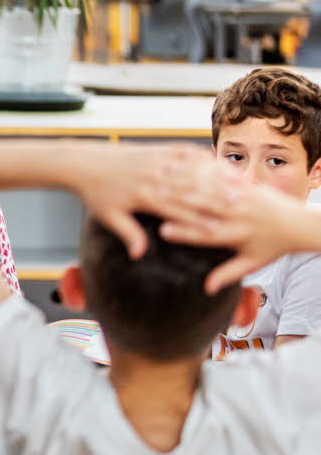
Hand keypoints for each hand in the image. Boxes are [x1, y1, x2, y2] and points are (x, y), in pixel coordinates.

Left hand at [68, 143, 225, 258]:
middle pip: (191, 189)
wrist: (83, 163)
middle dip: (217, 197)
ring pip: (192, 168)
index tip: (220, 228)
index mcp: (144, 197)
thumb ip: (129, 234)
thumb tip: (140, 255)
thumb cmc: (96, 194)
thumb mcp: (109, 217)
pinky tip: (218, 161)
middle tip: (243, 206)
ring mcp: (155, 160)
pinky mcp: (155, 150)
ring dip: (216, 176)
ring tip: (238, 185)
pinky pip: (183, 151)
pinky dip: (201, 157)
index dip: (199, 219)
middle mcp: (153, 177)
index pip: (177, 211)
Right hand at [159, 180, 312, 293]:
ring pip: (211, 187)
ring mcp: (244, 198)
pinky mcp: (247, 185)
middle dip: (178, 201)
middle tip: (154, 196)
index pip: (206, 235)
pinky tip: (185, 165)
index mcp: (238, 236)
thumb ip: (227, 274)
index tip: (163, 231)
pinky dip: (202, 170)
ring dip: (186, 182)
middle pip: (205, 207)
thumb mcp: (252, 263)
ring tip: (163, 177)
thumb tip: (207, 289)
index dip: (184, 233)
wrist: (300, 224)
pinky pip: (223, 175)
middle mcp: (240, 215)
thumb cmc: (274, 246)